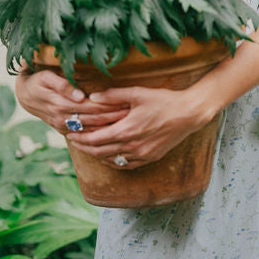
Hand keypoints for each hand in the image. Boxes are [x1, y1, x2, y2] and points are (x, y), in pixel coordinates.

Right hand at [14, 67, 128, 135]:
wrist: (25, 95)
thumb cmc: (39, 81)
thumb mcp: (47, 77)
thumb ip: (62, 85)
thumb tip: (78, 95)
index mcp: (61, 104)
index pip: (92, 107)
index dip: (109, 106)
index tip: (126, 103)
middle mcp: (63, 118)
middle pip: (94, 120)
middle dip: (113, 118)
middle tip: (132, 114)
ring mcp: (63, 126)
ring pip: (91, 130)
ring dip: (108, 127)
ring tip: (127, 123)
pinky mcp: (64, 130)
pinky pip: (84, 135)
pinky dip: (98, 134)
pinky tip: (111, 133)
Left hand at [66, 83, 217, 166]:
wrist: (189, 114)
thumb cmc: (164, 100)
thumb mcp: (137, 93)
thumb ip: (113, 95)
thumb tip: (92, 97)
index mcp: (126, 130)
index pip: (95, 139)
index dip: (80, 137)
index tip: (70, 133)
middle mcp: (132, 146)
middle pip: (100, 151)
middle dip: (84, 146)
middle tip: (74, 141)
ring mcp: (141, 154)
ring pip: (112, 160)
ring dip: (97, 154)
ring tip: (88, 147)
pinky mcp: (150, 157)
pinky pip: (126, 164)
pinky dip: (113, 161)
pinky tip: (108, 157)